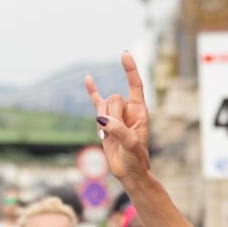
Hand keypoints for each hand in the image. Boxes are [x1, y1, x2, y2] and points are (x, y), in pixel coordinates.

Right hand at [85, 51, 150, 181]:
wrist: (128, 172)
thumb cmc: (135, 159)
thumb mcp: (130, 145)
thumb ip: (119, 130)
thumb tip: (102, 119)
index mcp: (140, 111)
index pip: (136, 85)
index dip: (130, 70)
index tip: (124, 54)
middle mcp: (129, 110)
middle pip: (114, 98)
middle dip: (110, 114)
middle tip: (112, 133)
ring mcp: (116, 115)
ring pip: (102, 105)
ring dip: (100, 120)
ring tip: (105, 137)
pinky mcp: (105, 121)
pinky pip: (96, 103)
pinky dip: (92, 92)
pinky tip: (87, 79)